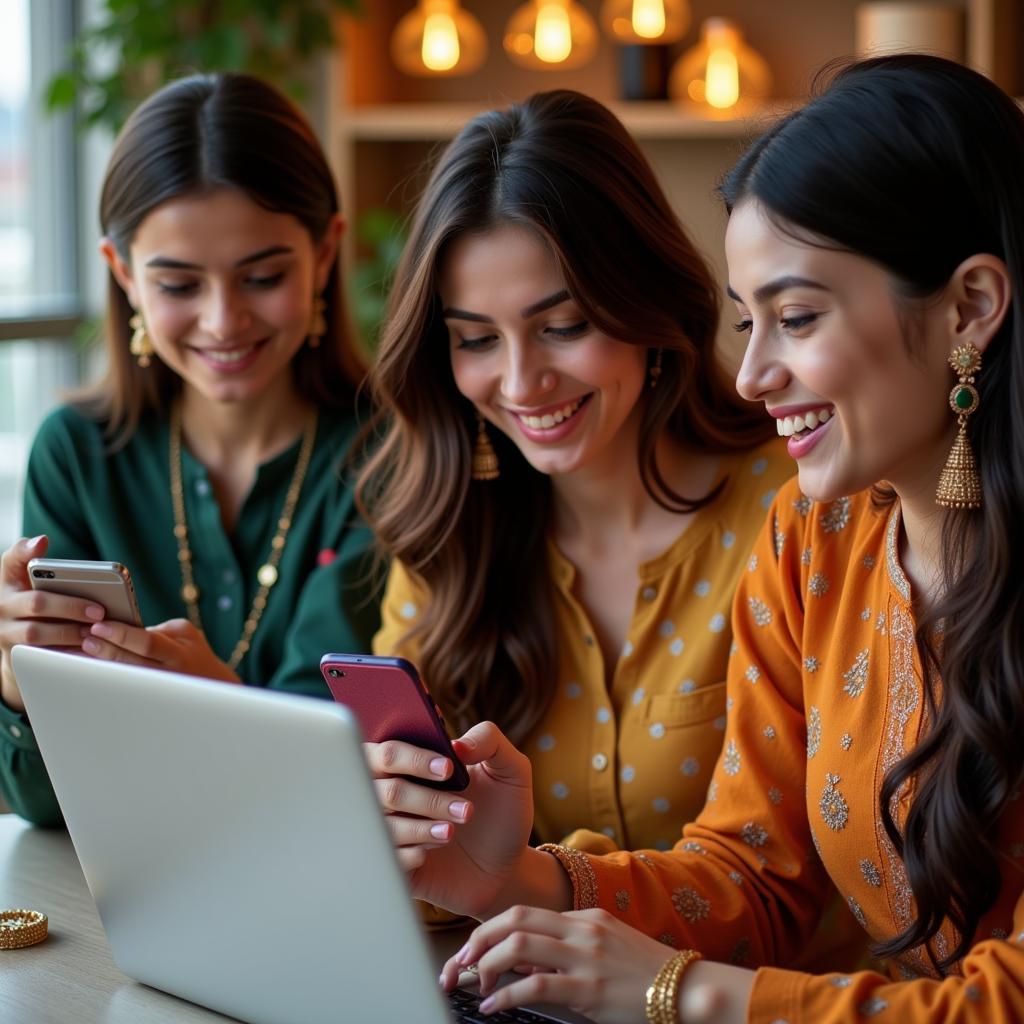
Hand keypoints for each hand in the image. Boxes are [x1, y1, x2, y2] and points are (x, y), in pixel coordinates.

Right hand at [0, 536, 105, 711]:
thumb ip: (43, 566)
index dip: (25, 551)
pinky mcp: (15, 654)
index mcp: (8, 581)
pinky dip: (65, 651)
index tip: (44, 542)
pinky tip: (86, 649)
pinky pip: (41, 654)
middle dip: (70, 606)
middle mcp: (2, 605)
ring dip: (70, 632)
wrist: (18, 644)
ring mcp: (5, 632)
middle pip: (37, 603)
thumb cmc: (36, 606)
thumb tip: (42, 541)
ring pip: (37, 632)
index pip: (11, 560)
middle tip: (99, 611)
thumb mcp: (34, 583)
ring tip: (95, 631)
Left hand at [82, 618, 238, 682]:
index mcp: (180, 652)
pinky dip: (108, 679)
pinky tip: (93, 672)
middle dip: (106, 650)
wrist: (215, 685)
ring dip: (103, 666)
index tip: (99, 626)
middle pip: (133, 663)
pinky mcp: (151, 702)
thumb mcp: (184, 634)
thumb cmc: (194, 653)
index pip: (148, 642)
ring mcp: (161, 690)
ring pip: (127, 679)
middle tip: (84, 639)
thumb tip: (120, 633)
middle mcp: (171, 674)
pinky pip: (126, 689)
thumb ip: (156, 631)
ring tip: (83, 653)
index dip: (122, 635)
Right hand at [366, 721, 534, 918]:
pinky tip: (433, 852)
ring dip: (421, 826)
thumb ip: (489, 740)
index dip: (412, 757)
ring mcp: (389, 827)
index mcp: (415, 762)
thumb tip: (457, 745)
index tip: (449, 769)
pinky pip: (384, 854)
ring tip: (453, 831)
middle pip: (376, 784)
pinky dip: (411, 852)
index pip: (388, 748)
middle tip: (465, 808)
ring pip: (381, 820)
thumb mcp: (510, 769)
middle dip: (423, 797)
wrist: (505, 868)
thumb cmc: (502, 812)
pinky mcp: (391, 862)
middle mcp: (394, 790)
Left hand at [440, 906, 677, 1022]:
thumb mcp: (604, 949)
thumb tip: (522, 964)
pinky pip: (536, 987)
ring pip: (518, 945)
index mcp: (583, 918)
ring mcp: (585, 957)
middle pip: (513, 920)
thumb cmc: (645, 973)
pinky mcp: (589, 989)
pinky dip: (507, 995)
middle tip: (457, 965)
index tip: (470, 952)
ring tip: (475, 985)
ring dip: (486, 964)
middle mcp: (581, 930)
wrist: (687, 989)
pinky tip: (494, 1006)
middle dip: (476, 940)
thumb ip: (565, 950)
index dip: (489, 931)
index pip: (523, 914)